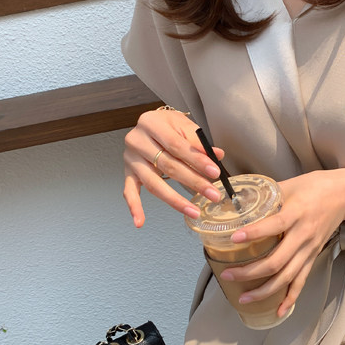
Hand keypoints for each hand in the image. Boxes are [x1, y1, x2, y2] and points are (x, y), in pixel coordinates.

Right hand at [123, 108, 226, 226]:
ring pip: (154, 183)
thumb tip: (217, 156)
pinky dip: (134, 207)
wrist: (150, 123)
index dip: (197, 160)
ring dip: (175, 200)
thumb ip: (198, 142)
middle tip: (212, 194)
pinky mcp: (128, 172)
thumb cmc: (168, 125)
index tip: (214, 172)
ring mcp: (130, 158)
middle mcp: (136, 140)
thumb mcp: (184, 125)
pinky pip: (129, 192)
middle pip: (167, 166)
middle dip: (193, 182)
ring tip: (194, 211)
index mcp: (151, 123)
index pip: (176, 145)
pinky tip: (140, 221)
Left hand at [218, 170, 344, 318]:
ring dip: (265, 291)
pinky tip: (279, 311)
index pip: (274, 225)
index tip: (234, 239)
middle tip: (227, 275)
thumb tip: (236, 202)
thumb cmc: (314, 186)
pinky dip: (291, 298)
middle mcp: (303, 235)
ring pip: (287, 276)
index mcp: (296, 213)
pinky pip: (301, 280)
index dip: (254, 234)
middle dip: (250, 272)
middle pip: (276, 261)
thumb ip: (264, 196)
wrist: (343, 194)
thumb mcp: (288, 185)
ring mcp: (309, 249)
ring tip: (244, 298)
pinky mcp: (313, 256)